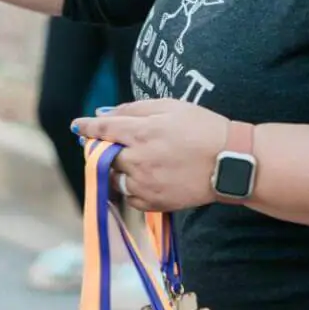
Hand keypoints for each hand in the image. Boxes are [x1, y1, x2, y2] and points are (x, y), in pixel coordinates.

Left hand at [71, 100, 229, 213]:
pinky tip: (147, 179)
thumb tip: (105, 114)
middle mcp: (137, 160)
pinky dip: (131, 189)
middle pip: (104, 156)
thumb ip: (134, 109)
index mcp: (140, 133)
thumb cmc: (203, 127)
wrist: (231, 162)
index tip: (77, 127)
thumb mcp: (170, 107)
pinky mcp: (154, 203)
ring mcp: (145, 184)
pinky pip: (130, 198)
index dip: (86, 128)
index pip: (102, 130)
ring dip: (116, 171)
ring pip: (114, 179)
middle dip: (103, 149)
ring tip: (135, 163)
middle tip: (110, 145)